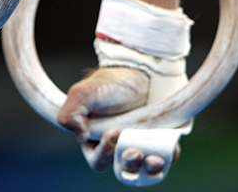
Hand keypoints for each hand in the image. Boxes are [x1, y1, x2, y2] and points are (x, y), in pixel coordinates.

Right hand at [57, 67, 179, 172]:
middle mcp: (119, 146)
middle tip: (133, 151)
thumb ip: (69, 114)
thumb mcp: (83, 93)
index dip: (104, 154)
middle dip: (128, 163)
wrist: (141, 70)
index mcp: (95, 139)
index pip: (98, 160)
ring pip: (145, 168)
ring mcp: (141, 144)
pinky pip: (167, 157)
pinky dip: (168, 156)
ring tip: (153, 158)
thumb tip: (79, 136)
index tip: (112, 134)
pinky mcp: (161, 140)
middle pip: (123, 169)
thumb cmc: (110, 82)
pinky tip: (167, 148)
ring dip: (149, 168)